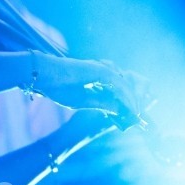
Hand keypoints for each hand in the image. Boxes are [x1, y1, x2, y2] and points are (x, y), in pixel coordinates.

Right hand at [33, 53, 152, 123]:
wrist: (46, 77)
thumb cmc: (58, 87)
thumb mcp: (83, 101)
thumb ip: (101, 103)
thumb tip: (118, 108)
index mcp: (97, 77)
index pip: (118, 88)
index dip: (126, 100)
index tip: (132, 113)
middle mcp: (103, 71)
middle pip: (126, 85)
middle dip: (134, 99)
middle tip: (137, 114)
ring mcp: (103, 70)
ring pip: (126, 85)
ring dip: (133, 99)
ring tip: (136, 112)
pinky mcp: (101, 71)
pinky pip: (120, 86)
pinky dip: (127, 98)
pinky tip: (131, 108)